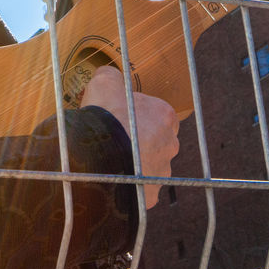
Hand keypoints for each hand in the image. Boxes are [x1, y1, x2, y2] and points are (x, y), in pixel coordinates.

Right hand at [79, 66, 178, 208]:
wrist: (99, 155)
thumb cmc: (106, 116)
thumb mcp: (105, 83)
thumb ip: (112, 77)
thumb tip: (110, 75)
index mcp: (165, 116)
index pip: (157, 114)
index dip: (137, 115)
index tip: (121, 118)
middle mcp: (170, 144)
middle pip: (156, 142)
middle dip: (139, 142)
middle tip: (114, 140)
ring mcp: (162, 172)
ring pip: (149, 167)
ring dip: (134, 164)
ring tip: (109, 162)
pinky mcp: (149, 193)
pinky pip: (139, 189)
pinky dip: (127, 185)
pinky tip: (110, 179)